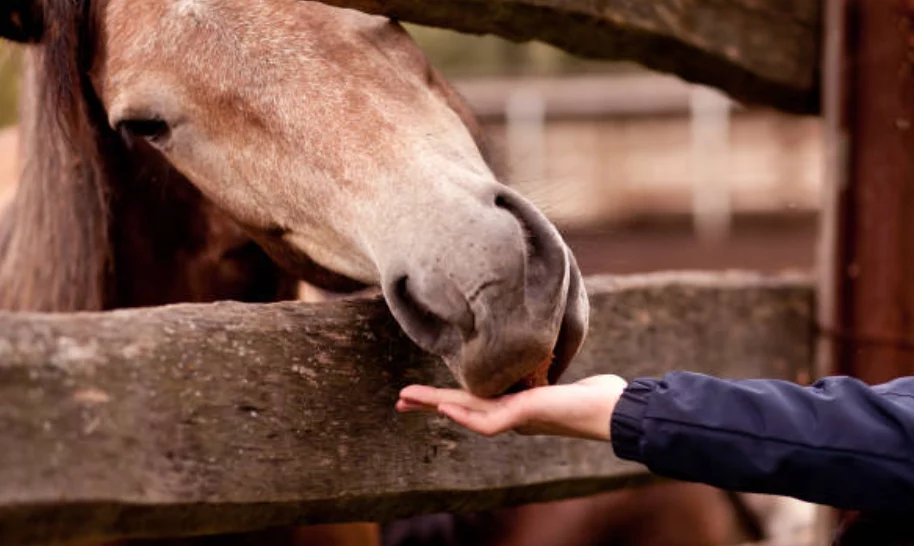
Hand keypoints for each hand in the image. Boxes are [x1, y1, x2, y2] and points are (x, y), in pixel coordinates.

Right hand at [396, 375, 627, 440]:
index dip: (446, 397)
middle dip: (428, 404)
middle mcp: (510, 414)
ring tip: (408, 398)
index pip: (472, 399)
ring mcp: (516, 416)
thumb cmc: (595, 395)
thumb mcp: (562, 378)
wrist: (614, 410)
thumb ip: (543, 372)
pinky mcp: (524, 414)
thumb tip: (539, 353)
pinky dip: (464, 414)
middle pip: (460, 407)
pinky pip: (486, 419)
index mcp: (514, 405)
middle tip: (398, 401)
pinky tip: (446, 405)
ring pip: (466, 412)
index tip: (422, 391)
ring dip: (435, 405)